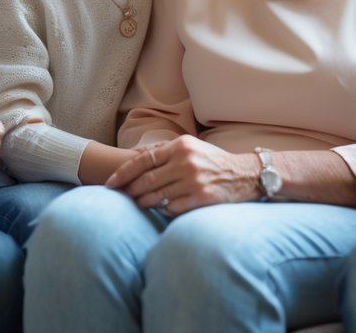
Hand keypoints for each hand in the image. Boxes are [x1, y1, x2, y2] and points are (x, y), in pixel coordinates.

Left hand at [106, 134, 257, 214]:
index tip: (110, 183)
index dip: (123, 173)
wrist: (245, 174)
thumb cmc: (213, 161)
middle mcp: (186, 162)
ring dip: (143, 203)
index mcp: (181, 146)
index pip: (143, 160)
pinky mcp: (202, 198)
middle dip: (130, 190)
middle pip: (146, 180)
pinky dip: (163, 210)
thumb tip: (135, 157)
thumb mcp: (191, 148)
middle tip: (122, 196)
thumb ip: (164, 151)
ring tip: (138, 204)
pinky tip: (161, 209)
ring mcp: (195, 181)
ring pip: (157, 197)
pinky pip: (172, 208)